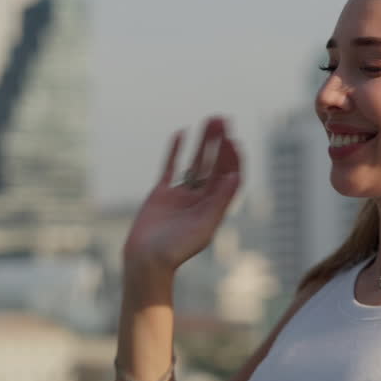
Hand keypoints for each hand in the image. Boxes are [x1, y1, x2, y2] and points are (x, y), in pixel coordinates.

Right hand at [122, 116, 242, 273]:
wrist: (145, 261)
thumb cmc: (176, 250)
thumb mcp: (204, 226)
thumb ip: (219, 201)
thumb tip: (234, 177)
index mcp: (214, 207)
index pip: (228, 176)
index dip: (232, 158)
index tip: (232, 140)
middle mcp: (200, 199)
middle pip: (214, 165)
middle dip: (219, 142)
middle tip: (222, 119)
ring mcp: (180, 195)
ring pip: (194, 162)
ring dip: (202, 142)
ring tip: (209, 120)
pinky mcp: (161, 194)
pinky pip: (170, 168)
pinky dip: (175, 151)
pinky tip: (181, 133)